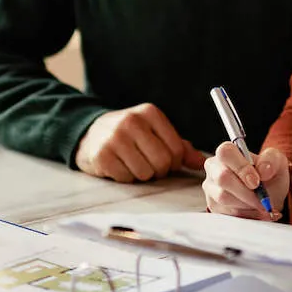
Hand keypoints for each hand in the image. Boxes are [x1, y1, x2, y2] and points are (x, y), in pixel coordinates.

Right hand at [74, 104, 204, 182]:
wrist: (90, 134)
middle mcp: (132, 121)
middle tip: (149, 165)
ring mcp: (115, 138)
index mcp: (150, 113)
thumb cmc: (130, 135)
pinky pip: (126, 178)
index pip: (176, 149)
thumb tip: (201, 162)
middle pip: (162, 162)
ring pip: (145, 173)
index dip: (174, 162)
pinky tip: (119, 166)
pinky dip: (125, 177)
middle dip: (159, 171)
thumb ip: (179, 146)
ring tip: (133, 164)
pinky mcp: (102, 155)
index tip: (164, 160)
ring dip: (142, 175)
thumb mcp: (154, 132)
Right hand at [203, 143, 289, 220]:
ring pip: (223, 198)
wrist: (269, 195)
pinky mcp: (213, 206)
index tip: (256, 182)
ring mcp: (211, 188)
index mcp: (227, 152)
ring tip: (262, 205)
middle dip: (245, 192)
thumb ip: (271, 160)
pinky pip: (226, 212)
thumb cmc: (269, 175)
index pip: (226, 153)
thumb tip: (263, 170)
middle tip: (262, 200)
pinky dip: (245, 215)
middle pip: (222, 178)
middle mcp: (214, 168)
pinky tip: (255, 212)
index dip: (241, 168)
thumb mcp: (277, 162)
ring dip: (247, 205)